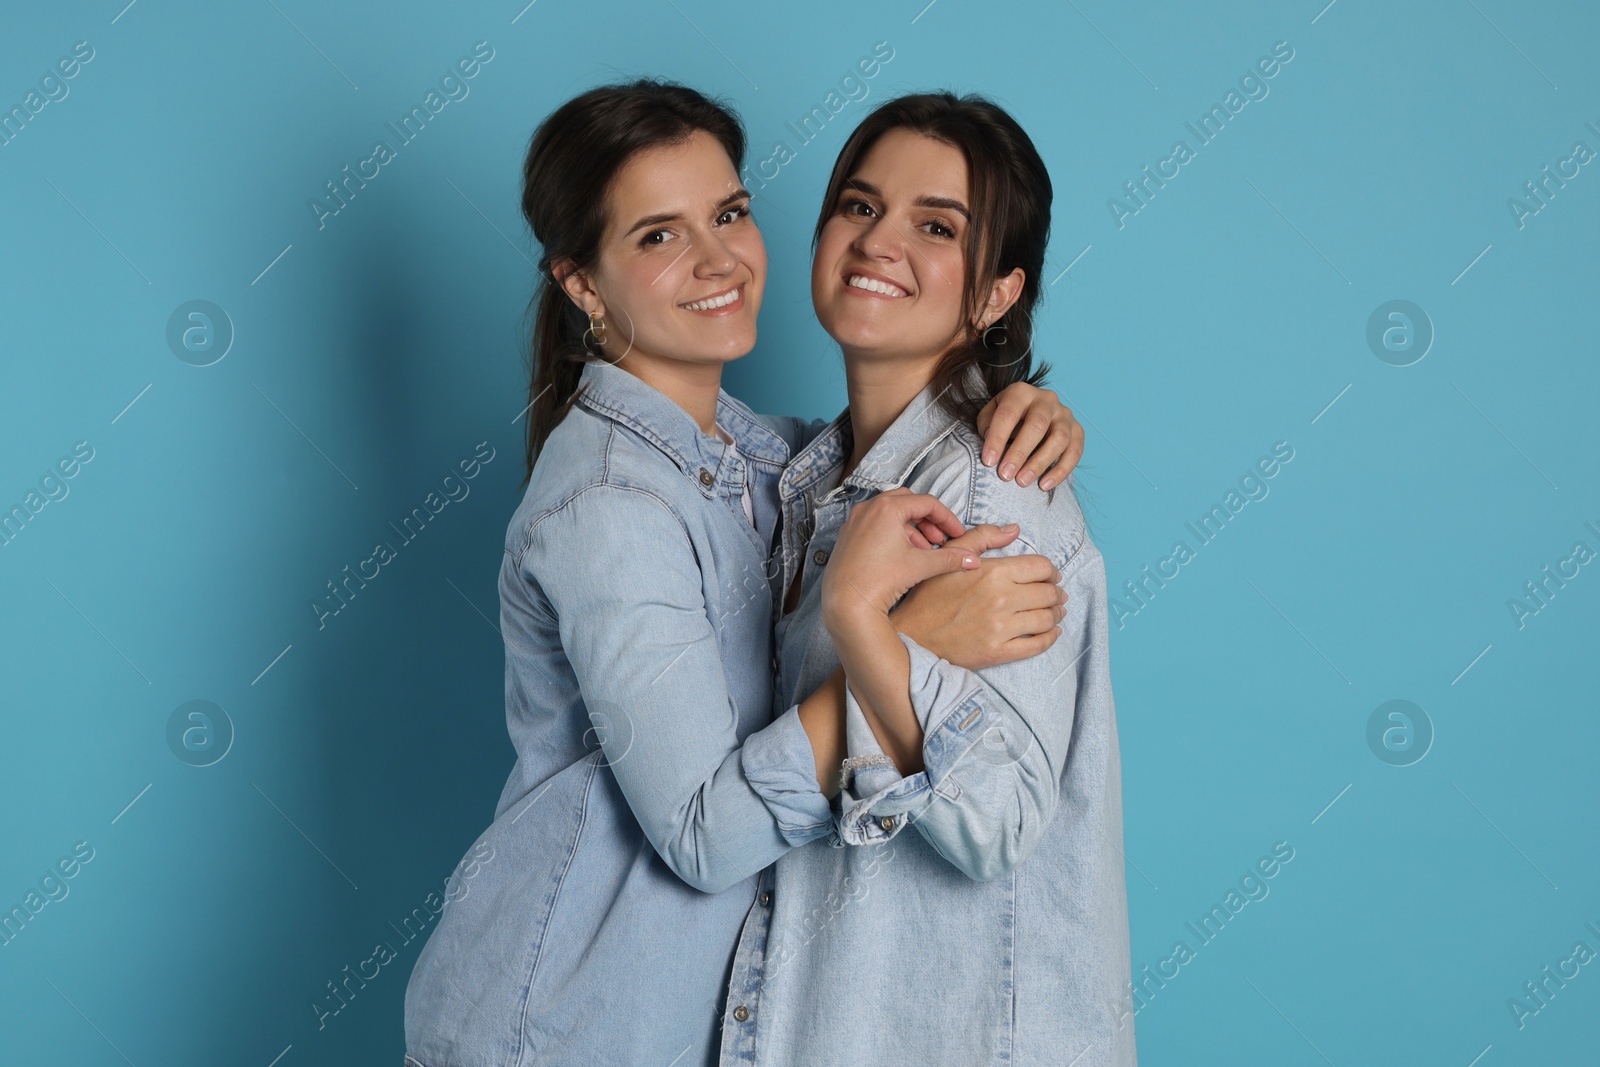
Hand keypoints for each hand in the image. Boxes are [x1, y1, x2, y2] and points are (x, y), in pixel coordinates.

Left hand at [821, 488, 1009, 634]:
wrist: (847, 602)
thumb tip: (973, 560)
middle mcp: (868, 508)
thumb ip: (950, 558)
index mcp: (887, 507)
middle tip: (941, 540)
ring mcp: (854, 521)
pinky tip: (903, 556)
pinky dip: (892, 535)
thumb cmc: (881, 579)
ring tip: (924, 552)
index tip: (958, 534)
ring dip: (911, 530)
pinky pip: (875, 526)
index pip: (927, 503)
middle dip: (928, 520)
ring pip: (890, 515)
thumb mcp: (921, 565)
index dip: (947, 518)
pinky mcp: (847, 536)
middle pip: (907, 503)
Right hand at [891, 548, 1064, 670]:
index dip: (1051, 571)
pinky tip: (1051, 632)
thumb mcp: (949, 556)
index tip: (1050, 576)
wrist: (910, 635)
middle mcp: (1000, 598)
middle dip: (1056, 593)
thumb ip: (982, 537)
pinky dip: (1050, 638)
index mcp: (992, 572)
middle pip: (1048, 593)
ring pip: (1047, 618)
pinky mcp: (998, 651)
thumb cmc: (929, 595)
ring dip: (1056, 614)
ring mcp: (1000, 627)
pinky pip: (1037, 645)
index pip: (1041, 567)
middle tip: (1055, 595)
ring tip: (1055, 612)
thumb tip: (1014, 529)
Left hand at [975, 382, 1083, 489]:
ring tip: (1022, 482)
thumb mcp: (990, 415)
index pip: (1009, 413)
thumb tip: (993, 444)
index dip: (997, 438)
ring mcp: (1064, 414)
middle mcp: (1046, 399)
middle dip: (1019, 452)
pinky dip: (1061, 471)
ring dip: (1040, 463)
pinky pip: (1075, 451)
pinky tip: (1044, 485)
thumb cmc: (1006, 418)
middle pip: (1037, 425)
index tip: (988, 461)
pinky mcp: (1077, 430)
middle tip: (1005, 475)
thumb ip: (987, 426)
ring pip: (1059, 439)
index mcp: (1021, 392)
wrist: (1030, 413)